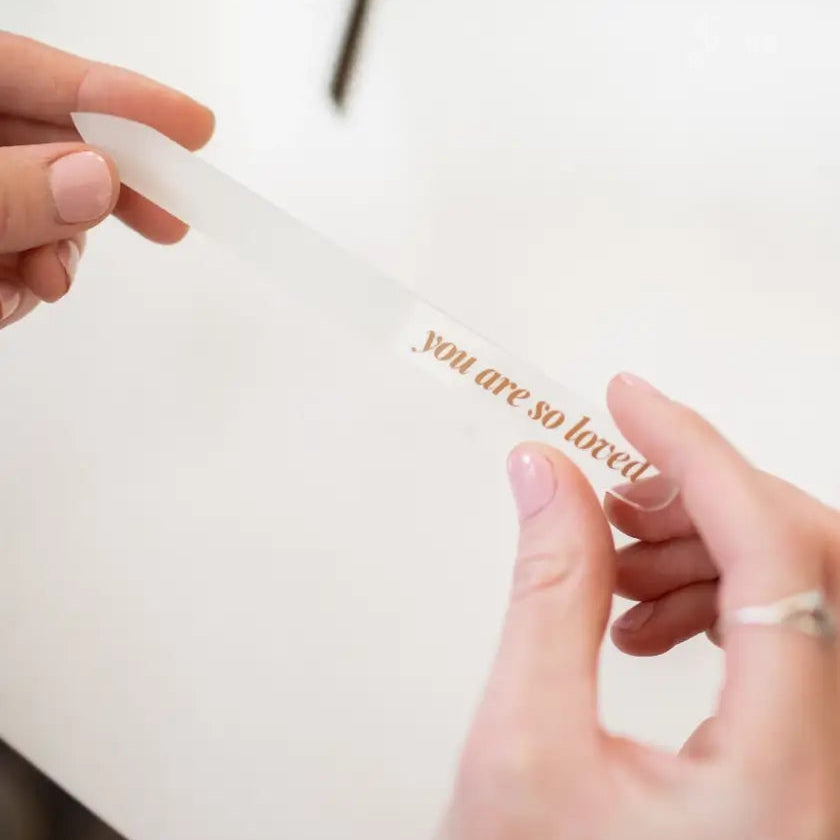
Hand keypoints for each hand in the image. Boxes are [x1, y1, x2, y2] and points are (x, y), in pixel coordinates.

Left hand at [0, 31, 213, 328]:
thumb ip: (6, 192)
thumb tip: (94, 178)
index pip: (27, 72)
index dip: (116, 95)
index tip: (191, 126)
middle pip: (48, 144)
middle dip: (108, 187)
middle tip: (172, 213)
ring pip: (40, 211)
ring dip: (57, 252)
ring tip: (46, 280)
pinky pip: (16, 259)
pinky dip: (22, 285)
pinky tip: (6, 298)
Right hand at [440, 374, 838, 838]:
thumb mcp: (522, 742)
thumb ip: (544, 590)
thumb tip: (549, 475)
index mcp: (782, 783)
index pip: (776, 557)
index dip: (697, 455)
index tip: (632, 404)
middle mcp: (835, 781)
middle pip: (816, 564)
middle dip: (706, 498)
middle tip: (617, 481)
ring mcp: (828, 771)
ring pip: (809, 592)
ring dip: (709, 545)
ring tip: (616, 556)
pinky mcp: (807, 764)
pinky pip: (792, 634)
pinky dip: (718, 595)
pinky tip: (645, 609)